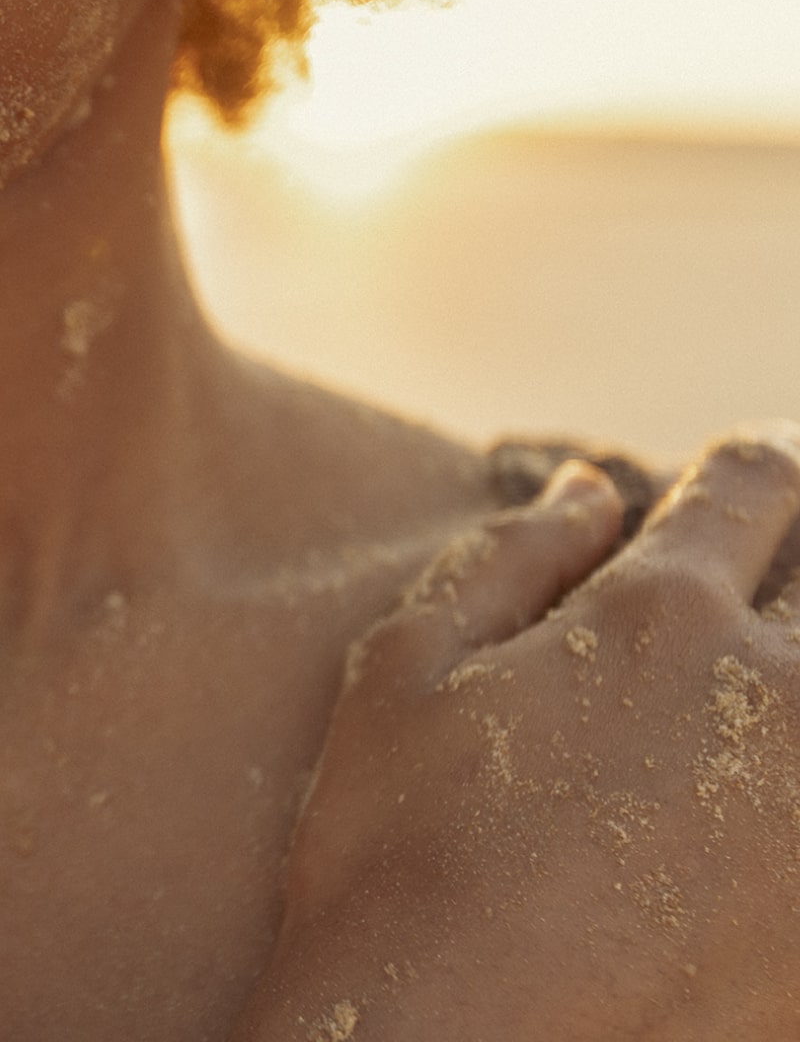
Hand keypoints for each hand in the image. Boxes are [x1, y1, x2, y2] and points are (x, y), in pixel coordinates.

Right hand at [234, 425, 799, 1040]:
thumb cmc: (393, 860)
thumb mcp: (404, 672)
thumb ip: (507, 557)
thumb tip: (589, 486)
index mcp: (659, 616)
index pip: (752, 479)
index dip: (751, 463)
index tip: (745, 476)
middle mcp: (772, 691)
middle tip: (772, 578)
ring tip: (767, 681)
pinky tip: (772, 795)